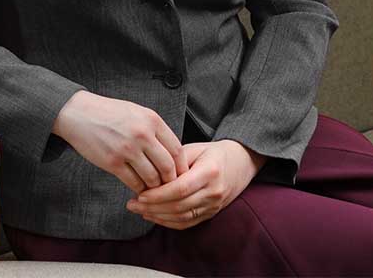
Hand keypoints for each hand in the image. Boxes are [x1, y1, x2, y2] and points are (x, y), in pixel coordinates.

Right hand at [52, 90, 188, 192]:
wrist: (81, 114)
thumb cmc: (111, 113)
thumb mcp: (138, 113)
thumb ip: (155, 130)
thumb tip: (171, 153)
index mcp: (152, 120)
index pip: (176, 148)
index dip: (181, 166)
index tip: (182, 174)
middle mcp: (142, 134)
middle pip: (167, 166)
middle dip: (171, 180)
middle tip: (171, 188)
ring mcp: (127, 149)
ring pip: (151, 178)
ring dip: (155, 187)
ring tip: (154, 189)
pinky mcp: (112, 162)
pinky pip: (133, 182)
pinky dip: (139, 189)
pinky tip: (139, 189)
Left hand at [125, 139, 265, 229]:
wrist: (240, 162)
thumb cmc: (213, 153)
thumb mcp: (195, 149)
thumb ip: (174, 161)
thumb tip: (150, 174)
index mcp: (210, 171)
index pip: (180, 189)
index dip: (158, 194)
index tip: (140, 194)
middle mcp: (214, 191)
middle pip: (179, 205)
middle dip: (153, 207)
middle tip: (133, 203)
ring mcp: (214, 205)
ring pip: (182, 217)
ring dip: (158, 216)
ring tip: (139, 209)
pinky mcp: (212, 213)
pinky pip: (187, 223)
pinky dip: (168, 222)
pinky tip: (154, 215)